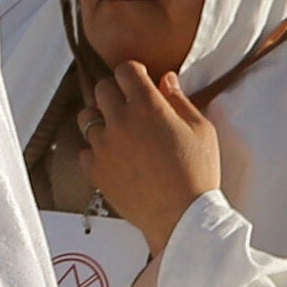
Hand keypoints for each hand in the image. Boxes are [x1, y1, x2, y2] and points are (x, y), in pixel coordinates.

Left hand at [72, 55, 223, 232]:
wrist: (181, 216)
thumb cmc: (197, 173)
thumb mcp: (201, 130)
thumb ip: (180, 100)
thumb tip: (166, 79)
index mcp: (148, 106)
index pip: (125, 69)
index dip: (133, 72)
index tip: (140, 80)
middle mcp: (120, 121)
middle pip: (102, 88)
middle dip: (116, 91)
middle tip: (131, 105)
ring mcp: (103, 146)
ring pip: (87, 117)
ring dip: (101, 118)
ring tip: (119, 130)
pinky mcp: (95, 170)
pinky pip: (84, 150)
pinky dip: (96, 150)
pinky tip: (114, 157)